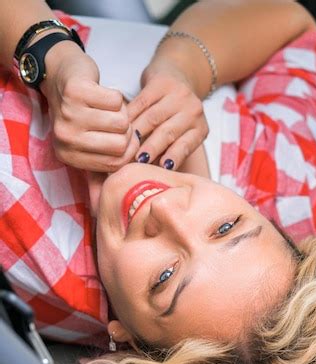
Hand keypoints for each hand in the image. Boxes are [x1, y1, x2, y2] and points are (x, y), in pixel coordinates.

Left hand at [41, 42, 137, 171]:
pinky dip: (116, 95)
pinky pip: (116, 100)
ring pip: (122, 122)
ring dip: (123, 112)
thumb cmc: (80, 112)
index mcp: (68, 156)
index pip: (115, 164)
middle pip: (121, 144)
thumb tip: (101, 210)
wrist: (59, 73)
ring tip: (109, 108)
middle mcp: (65, 138)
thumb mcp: (87, 145)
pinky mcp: (76, 90)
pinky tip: (102, 94)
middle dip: (128, 130)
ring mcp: (68, 114)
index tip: (125, 138)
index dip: (129, 150)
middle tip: (117, 120)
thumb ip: (98, 172)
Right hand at [126, 62, 208, 169]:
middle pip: (168, 133)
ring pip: (153, 118)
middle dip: (151, 148)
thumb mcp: (180, 135)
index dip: (173, 156)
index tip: (161, 168)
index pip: (185, 146)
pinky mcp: (162, 83)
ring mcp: (179, 95)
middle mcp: (193, 111)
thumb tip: (149, 173)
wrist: (178, 76)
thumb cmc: (175, 117)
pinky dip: (129, 116)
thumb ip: (168, 152)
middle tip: (136, 161)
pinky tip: (120, 126)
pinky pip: (141, 102)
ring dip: (136, 134)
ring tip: (123, 146)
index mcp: (200, 129)